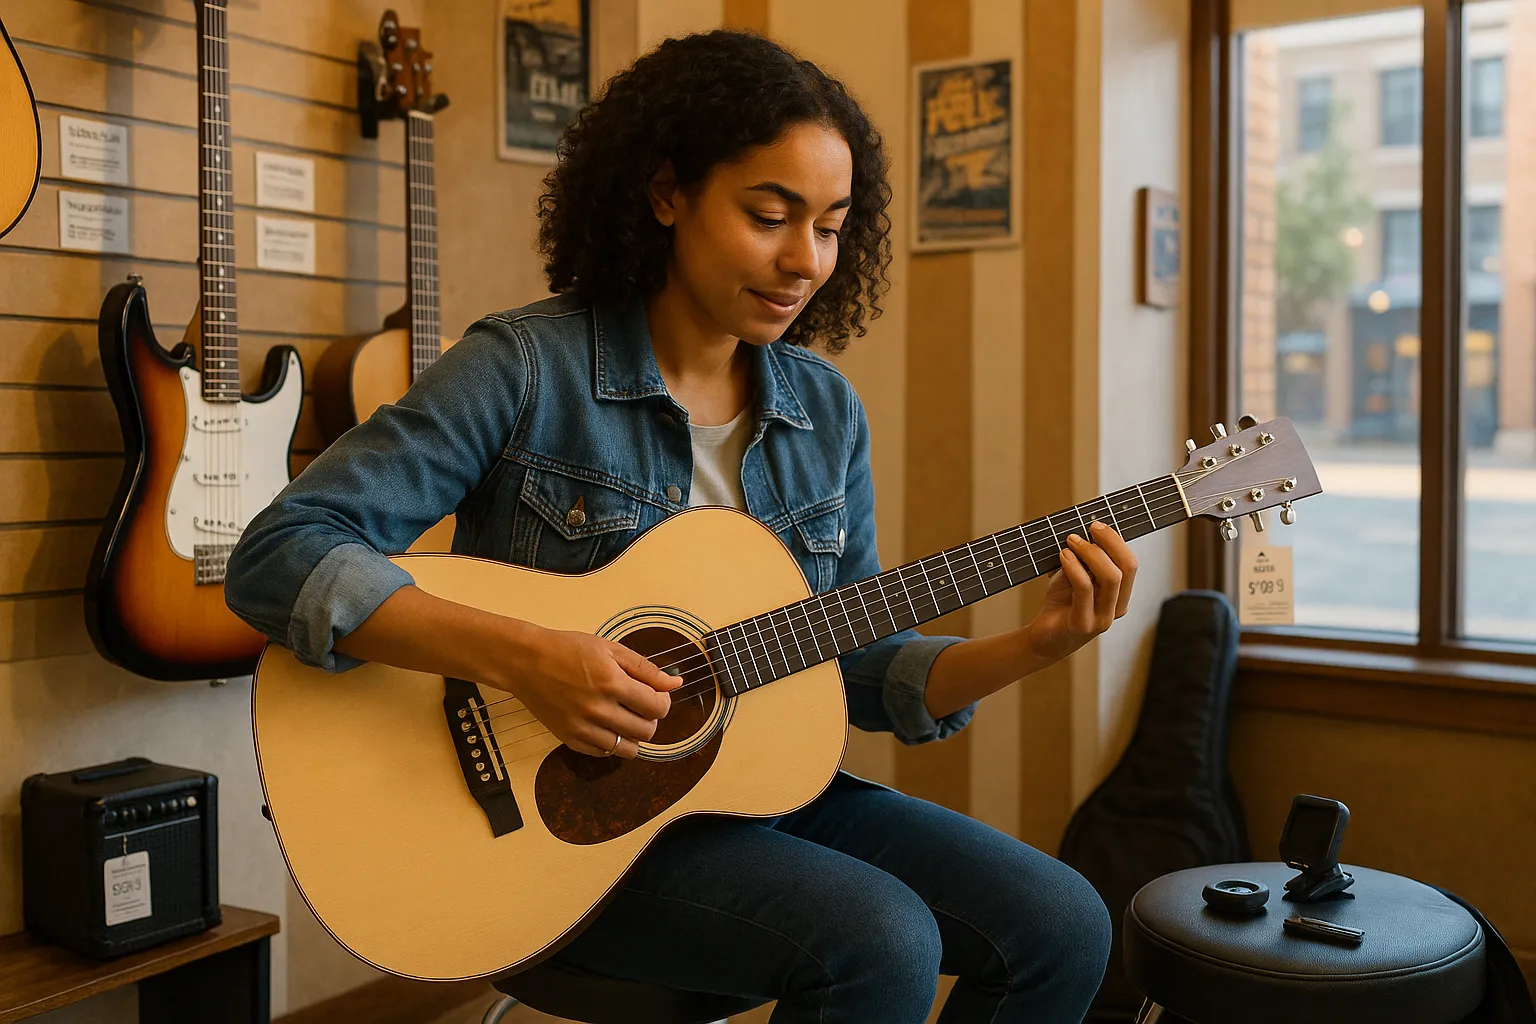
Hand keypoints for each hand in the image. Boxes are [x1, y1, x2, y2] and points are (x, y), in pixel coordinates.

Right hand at [492, 627, 680, 758]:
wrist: (526, 662)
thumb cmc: (568, 649)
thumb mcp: (610, 649)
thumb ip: (645, 669)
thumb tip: (675, 683)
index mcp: (612, 683)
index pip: (657, 707)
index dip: (663, 702)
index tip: (656, 695)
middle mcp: (598, 709)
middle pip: (646, 731)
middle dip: (651, 719)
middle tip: (640, 705)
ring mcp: (582, 728)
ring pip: (627, 748)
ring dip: (633, 735)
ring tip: (625, 717)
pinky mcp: (569, 739)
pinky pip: (603, 753)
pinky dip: (611, 743)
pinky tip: (606, 725)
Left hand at [1023, 521, 1137, 664]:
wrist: (1042, 637)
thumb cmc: (1062, 604)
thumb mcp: (1077, 577)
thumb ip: (1087, 561)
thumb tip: (1089, 531)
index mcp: (1120, 596)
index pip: (1131, 564)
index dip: (1116, 541)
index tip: (1096, 525)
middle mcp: (1117, 608)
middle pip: (1126, 568)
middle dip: (1108, 542)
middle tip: (1086, 529)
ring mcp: (1102, 619)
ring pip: (1110, 577)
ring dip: (1090, 552)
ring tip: (1070, 542)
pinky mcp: (1082, 624)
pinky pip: (1085, 588)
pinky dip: (1074, 567)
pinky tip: (1064, 556)